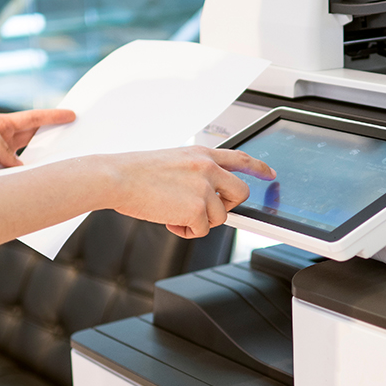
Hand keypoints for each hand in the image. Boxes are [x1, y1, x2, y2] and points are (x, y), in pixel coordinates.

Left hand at [0, 109, 74, 180]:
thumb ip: (5, 148)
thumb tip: (19, 168)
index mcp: (3, 125)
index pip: (34, 120)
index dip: (53, 117)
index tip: (72, 115)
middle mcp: (5, 140)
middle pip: (36, 138)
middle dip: (54, 137)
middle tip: (74, 139)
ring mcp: (2, 157)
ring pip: (29, 159)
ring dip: (42, 162)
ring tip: (59, 164)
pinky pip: (17, 176)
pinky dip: (25, 179)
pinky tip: (35, 183)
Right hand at [105, 146, 275, 237]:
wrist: (116, 178)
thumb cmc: (136, 173)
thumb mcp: (173, 163)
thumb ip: (195, 174)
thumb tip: (208, 197)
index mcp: (201, 154)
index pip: (239, 158)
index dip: (258, 167)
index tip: (270, 174)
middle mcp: (208, 167)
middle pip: (240, 193)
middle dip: (226, 206)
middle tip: (202, 209)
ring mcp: (204, 187)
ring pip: (220, 217)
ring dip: (198, 221)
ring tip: (173, 213)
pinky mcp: (197, 208)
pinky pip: (201, 230)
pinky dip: (185, 231)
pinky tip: (168, 219)